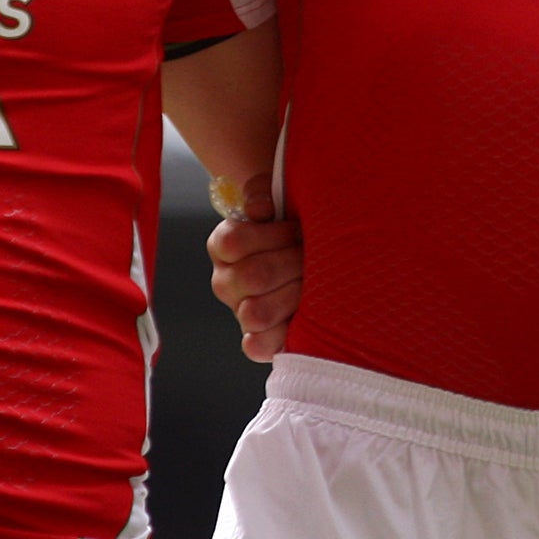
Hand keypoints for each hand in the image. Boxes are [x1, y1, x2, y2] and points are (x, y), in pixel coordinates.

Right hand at [206, 169, 300, 362]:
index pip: (233, 241)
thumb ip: (263, 191)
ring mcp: (240, 311)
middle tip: (312, 257)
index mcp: (225, 244)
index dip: (273, 235)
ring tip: (313, 284)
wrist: (311, 252)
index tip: (297, 229)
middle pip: (252, 276)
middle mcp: (226, 281)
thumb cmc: (295, 223)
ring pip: (255, 312)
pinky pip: (256, 346)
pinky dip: (278, 337)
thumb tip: (261, 208)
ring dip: (293, 295)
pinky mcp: (258, 339)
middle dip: (293, 263)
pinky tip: (300, 319)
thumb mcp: (281, 198)